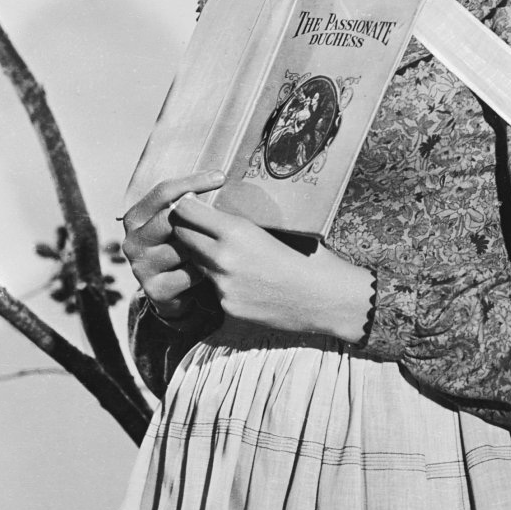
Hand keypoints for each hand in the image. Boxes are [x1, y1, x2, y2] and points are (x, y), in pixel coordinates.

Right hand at [121, 170, 224, 318]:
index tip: (221, 177)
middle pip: (172, 218)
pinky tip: (208, 271)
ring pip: (183, 246)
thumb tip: (218, 175)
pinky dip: (204, 271)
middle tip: (223, 221)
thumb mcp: (180, 222)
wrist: (176, 292)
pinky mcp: (154, 290)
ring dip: (203, 248)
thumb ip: (187, 204)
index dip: (193, 181)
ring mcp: (140, 267)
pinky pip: (190, 273)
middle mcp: (132, 241)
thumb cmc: (182, 247)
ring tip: (213, 250)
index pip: (164, 192)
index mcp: (135, 218)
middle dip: (200, 220)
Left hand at [168, 195, 373, 341]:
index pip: (187, 210)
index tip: (191, 202)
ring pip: (195, 263)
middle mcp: (223, 258)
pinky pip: (212, 289)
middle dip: (186, 229)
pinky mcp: (228, 307)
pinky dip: (222, 282)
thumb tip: (224, 210)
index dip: (186, 204)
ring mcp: (223, 286)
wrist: (328, 298)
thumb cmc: (311, 256)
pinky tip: (244, 280)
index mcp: (237, 231)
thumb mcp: (277, 228)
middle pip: (182, 236)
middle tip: (197, 225)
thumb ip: (246, 222)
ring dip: (202, 256)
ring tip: (225, 253)